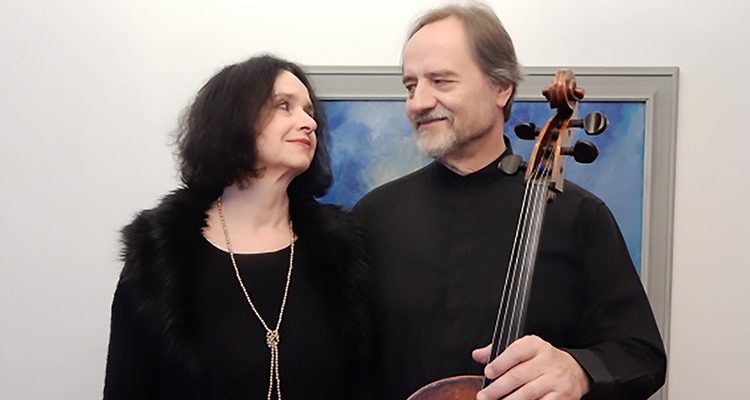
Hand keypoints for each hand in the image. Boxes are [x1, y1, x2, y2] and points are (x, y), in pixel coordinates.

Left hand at [471, 335, 589, 399]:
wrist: (576, 371)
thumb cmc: (544, 361)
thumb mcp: (525, 349)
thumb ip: (500, 352)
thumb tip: (478, 355)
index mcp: (535, 346)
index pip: (516, 352)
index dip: (500, 362)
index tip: (488, 372)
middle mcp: (547, 361)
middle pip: (518, 375)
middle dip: (498, 388)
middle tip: (484, 396)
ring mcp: (556, 380)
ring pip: (528, 393)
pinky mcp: (563, 396)